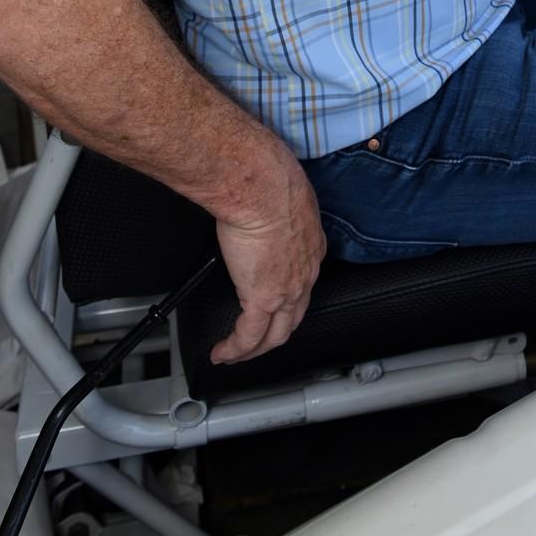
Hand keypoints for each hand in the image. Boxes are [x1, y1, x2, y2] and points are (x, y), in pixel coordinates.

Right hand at [210, 157, 326, 362]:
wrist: (262, 187)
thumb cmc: (270, 182)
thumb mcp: (284, 198)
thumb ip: (277, 210)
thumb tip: (261, 207)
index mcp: (312, 247)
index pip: (304, 284)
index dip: (289, 300)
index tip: (274, 304)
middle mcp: (306, 273)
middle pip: (293, 317)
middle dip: (274, 334)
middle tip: (257, 341)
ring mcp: (287, 290)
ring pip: (274, 334)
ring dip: (255, 349)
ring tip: (237, 354)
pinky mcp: (262, 298)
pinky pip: (248, 336)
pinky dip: (235, 350)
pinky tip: (222, 353)